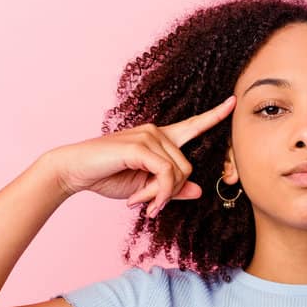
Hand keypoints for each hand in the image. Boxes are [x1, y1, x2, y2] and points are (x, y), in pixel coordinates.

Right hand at [46, 95, 235, 217]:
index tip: (233, 102)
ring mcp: (148, 136)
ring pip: (178, 173)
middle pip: (187, 168)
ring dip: (162, 195)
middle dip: (171, 192)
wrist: (73, 171)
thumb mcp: (145, 187)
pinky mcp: (140, 146)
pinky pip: (165, 174)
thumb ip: (171, 188)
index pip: (192, 126)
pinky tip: (142, 201)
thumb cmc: (107, 176)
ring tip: (140, 201)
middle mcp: (156, 132)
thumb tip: (199, 191)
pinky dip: (159, 193)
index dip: (214, 116)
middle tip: (149, 204)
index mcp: (159, 139)